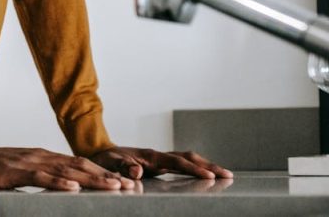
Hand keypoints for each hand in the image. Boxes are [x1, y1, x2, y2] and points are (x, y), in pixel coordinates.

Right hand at [0, 147, 136, 190]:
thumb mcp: (23, 171)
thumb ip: (43, 175)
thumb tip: (66, 185)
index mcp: (44, 157)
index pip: (79, 164)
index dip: (102, 173)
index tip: (123, 182)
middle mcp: (41, 157)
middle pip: (79, 166)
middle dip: (106, 176)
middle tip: (129, 186)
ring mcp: (28, 163)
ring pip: (66, 171)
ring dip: (92, 180)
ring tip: (113, 187)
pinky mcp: (14, 173)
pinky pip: (39, 178)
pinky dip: (57, 182)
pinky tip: (73, 188)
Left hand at [88, 146, 232, 180]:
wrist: (100, 153)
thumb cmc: (106, 160)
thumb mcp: (111, 164)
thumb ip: (124, 168)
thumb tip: (137, 171)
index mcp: (150, 156)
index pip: (177, 162)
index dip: (194, 170)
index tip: (210, 176)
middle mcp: (158, 155)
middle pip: (188, 158)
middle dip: (208, 165)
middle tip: (228, 175)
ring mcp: (159, 159)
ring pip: (187, 160)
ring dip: (205, 166)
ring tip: (224, 175)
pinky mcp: (159, 164)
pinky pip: (181, 165)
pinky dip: (195, 168)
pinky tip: (205, 175)